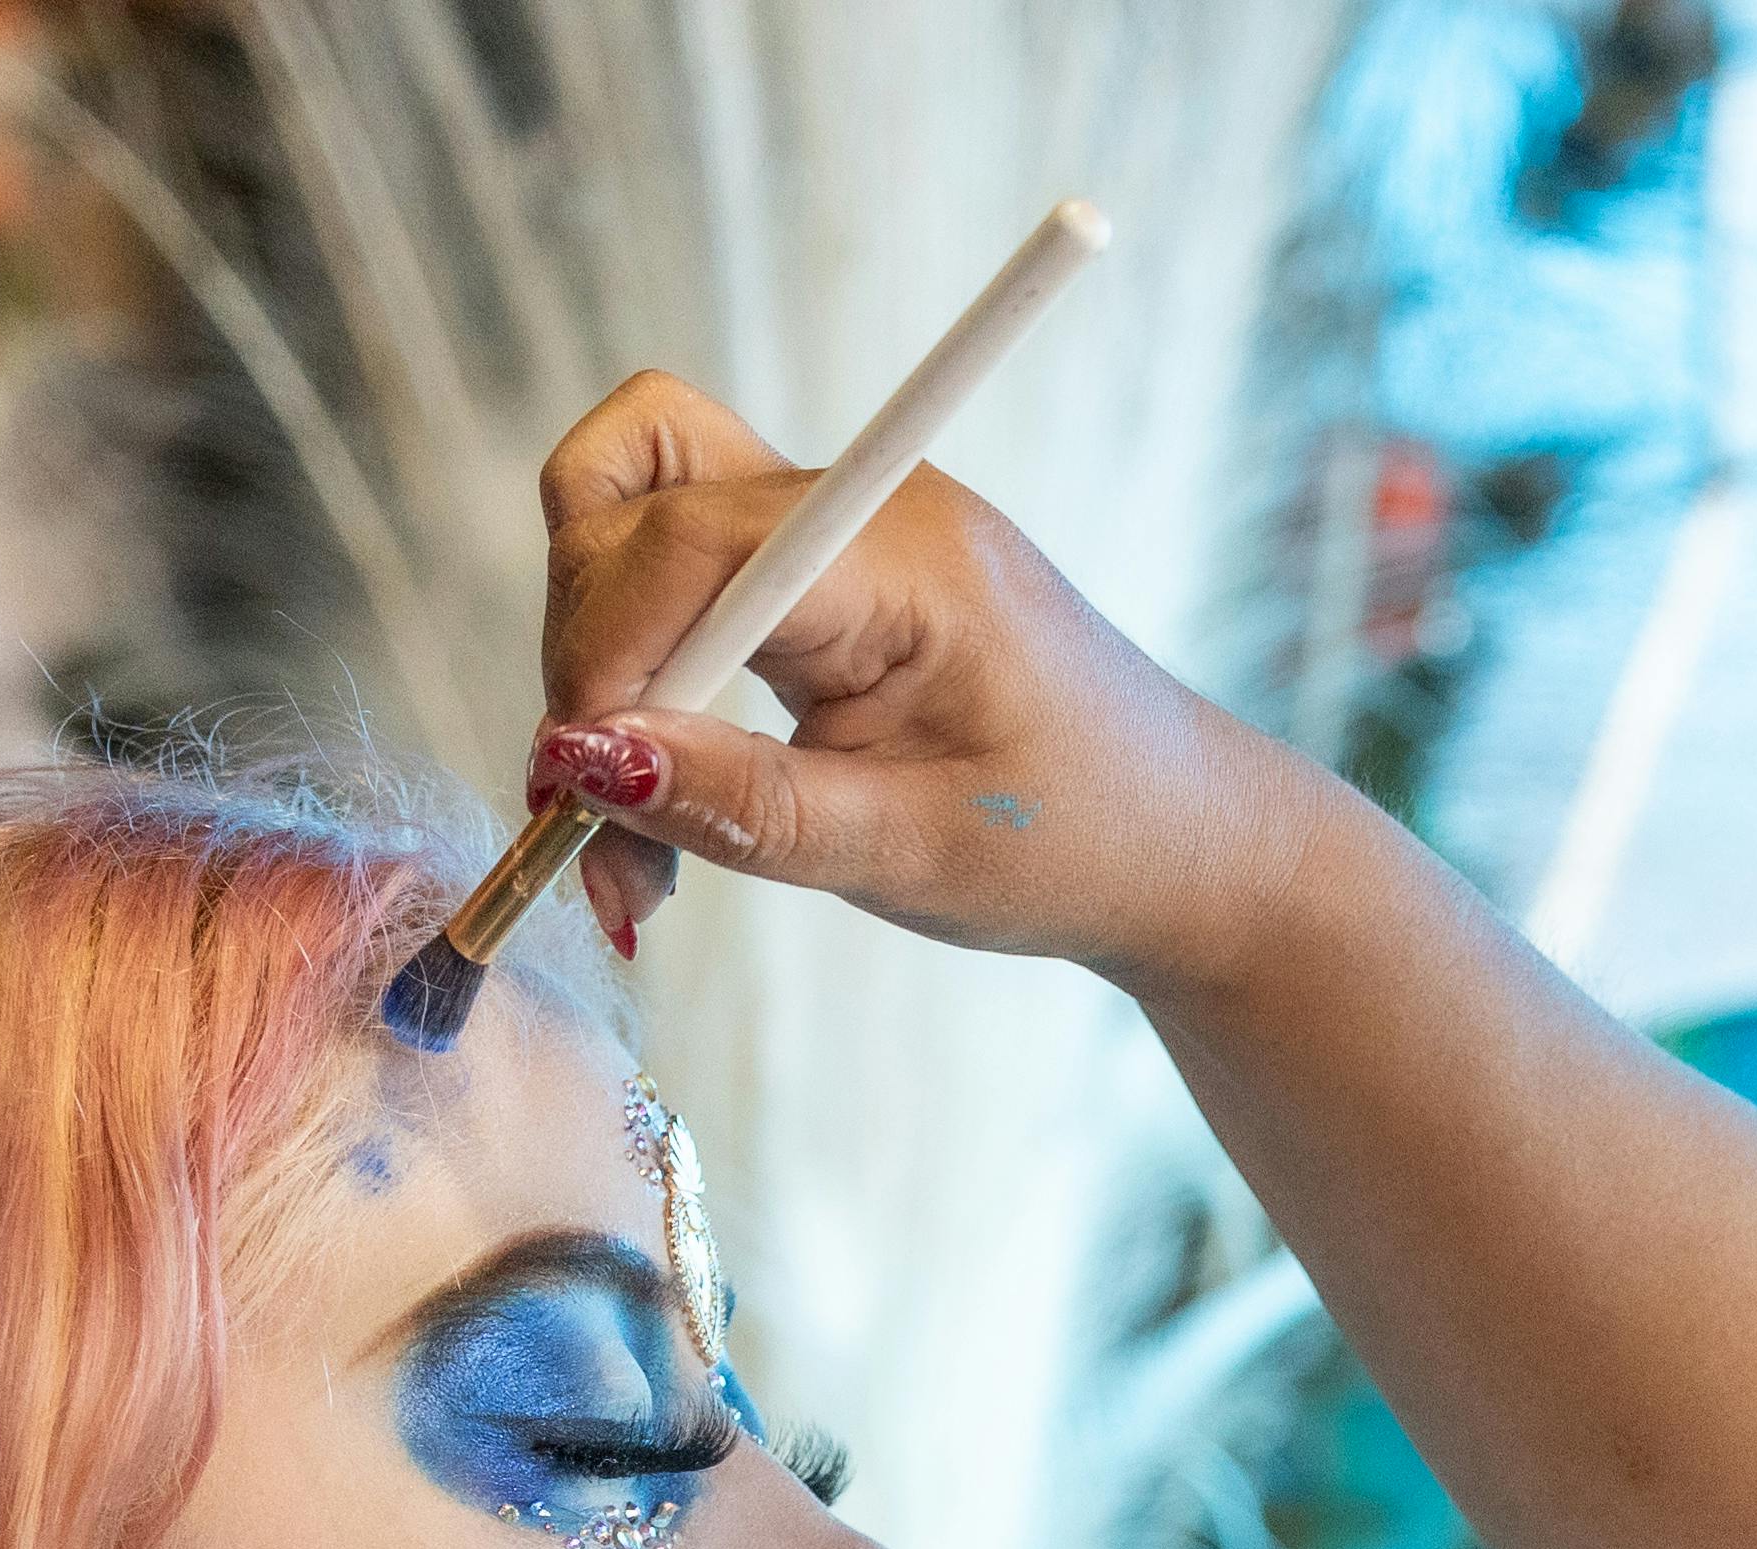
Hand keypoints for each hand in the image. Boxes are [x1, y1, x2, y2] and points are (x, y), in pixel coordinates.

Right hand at [529, 374, 1324, 995]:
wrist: (1182, 844)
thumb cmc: (1076, 845)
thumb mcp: (906, 852)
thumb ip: (741, 804)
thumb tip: (579, 761)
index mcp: (900, 554)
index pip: (686, 535)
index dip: (602, 652)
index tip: (574, 789)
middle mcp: (856, 507)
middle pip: (631, 487)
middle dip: (585, 657)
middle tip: (588, 825)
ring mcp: (832, 531)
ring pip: (632, 525)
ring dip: (599, 674)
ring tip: (628, 847)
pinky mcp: (816, 578)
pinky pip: (678, 591)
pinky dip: (640, 690)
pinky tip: (660, 817)